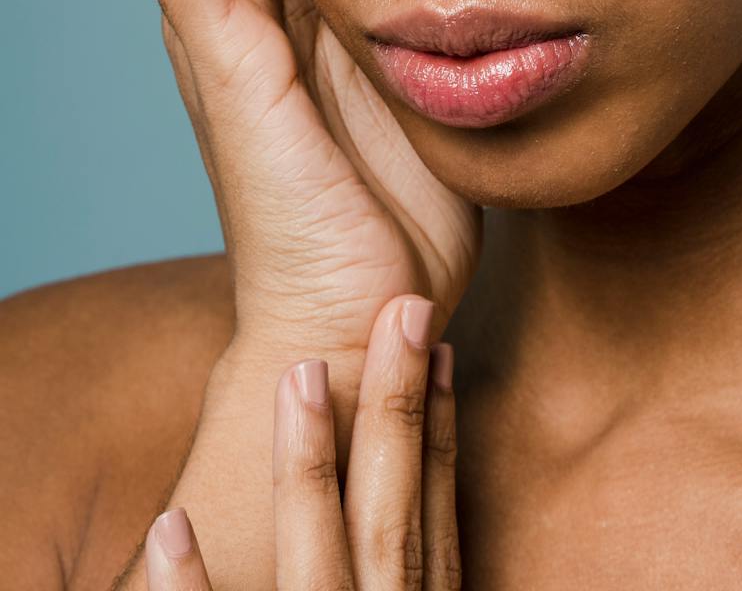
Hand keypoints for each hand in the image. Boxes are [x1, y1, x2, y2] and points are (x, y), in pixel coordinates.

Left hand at [141, 291, 463, 588]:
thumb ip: (398, 572)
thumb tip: (396, 492)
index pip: (434, 517)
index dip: (440, 429)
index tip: (441, 343)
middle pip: (392, 520)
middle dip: (396, 414)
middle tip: (402, 309)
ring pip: (317, 567)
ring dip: (309, 470)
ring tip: (298, 375)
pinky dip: (190, 585)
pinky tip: (169, 523)